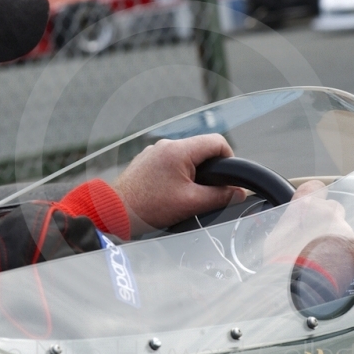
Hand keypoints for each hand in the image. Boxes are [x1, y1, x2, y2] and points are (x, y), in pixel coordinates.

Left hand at [113, 134, 245, 234]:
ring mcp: (154, 152)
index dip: (229, 159)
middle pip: (202, 149)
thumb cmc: (148, 208)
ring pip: (186, 157)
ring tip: (186, 196)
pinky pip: (170, 163)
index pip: (217, 142)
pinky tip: (169, 194)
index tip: (227, 179)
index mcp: (179, 150)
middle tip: (206, 192)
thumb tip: (240, 193)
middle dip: (210, 170)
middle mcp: (166, 145)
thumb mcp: (190, 204)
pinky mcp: (146, 161)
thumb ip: (220, 197)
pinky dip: (177, 175)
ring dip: (193, 173)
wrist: (113, 212)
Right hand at [264, 180, 353, 291]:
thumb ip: (290, 223)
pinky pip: (350, 246)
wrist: (302, 287)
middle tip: (315, 239)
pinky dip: (344, 254)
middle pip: (332, 208)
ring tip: (322, 258)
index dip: (314, 195)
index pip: (314, 187)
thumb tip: (294, 224)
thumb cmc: (282, 266)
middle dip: (326, 220)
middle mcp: (326, 212)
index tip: (314, 203)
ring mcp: (342, 228)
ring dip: (335, 239)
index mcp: (303, 208)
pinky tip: (332, 266)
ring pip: (342, 228)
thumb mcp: (275, 238)